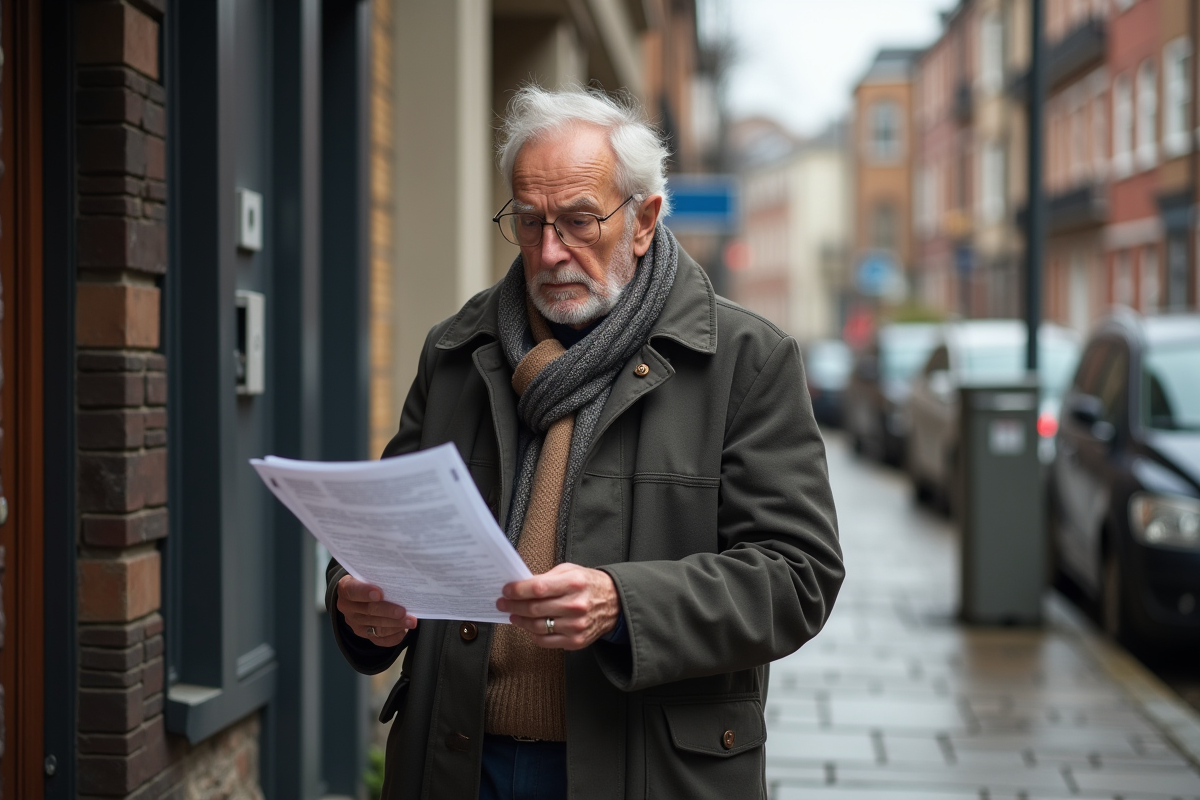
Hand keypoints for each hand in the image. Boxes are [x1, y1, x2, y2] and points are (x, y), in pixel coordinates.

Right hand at [336, 575, 416, 647]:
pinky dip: (393, 636)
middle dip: (388, 611)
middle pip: (369, 611)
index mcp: (346, 589)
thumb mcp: (368, 574)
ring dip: (396, 625)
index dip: (365, 592)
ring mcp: (356, 624)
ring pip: (377, 626)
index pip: (353, 591)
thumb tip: (398, 578)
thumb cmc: (368, 581)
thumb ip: (378, 576)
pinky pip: (380, 639)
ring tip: (410, 621)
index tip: (379, 594)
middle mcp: (348, 608)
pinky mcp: (365, 634)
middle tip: (403, 611)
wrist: (357, 595)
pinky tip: (404, 631)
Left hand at [497, 563, 619, 649]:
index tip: (506, 590)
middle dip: (513, 606)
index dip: (517, 590)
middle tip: (503, 603)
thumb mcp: (570, 571)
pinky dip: (533, 634)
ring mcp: (576, 626)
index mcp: (574, 583)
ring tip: (513, 615)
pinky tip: (529, 626)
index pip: (538, 588)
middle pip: (534, 608)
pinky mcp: (576, 641)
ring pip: (537, 626)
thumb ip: (547, 578)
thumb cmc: (589, 584)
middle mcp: (576, 606)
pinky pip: (546, 641)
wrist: (615, 603)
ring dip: (520, 621)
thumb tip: (521, 586)